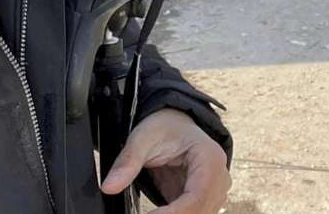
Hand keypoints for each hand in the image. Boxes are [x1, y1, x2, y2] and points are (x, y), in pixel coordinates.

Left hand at [100, 108, 229, 212]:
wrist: (173, 123)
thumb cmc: (164, 127)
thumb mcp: (142, 138)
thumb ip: (127, 163)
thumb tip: (109, 187)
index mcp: (209, 158)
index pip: (196, 196)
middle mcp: (218, 177)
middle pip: (201, 211)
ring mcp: (213, 190)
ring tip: (149, 212)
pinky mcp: (202, 199)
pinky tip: (154, 213)